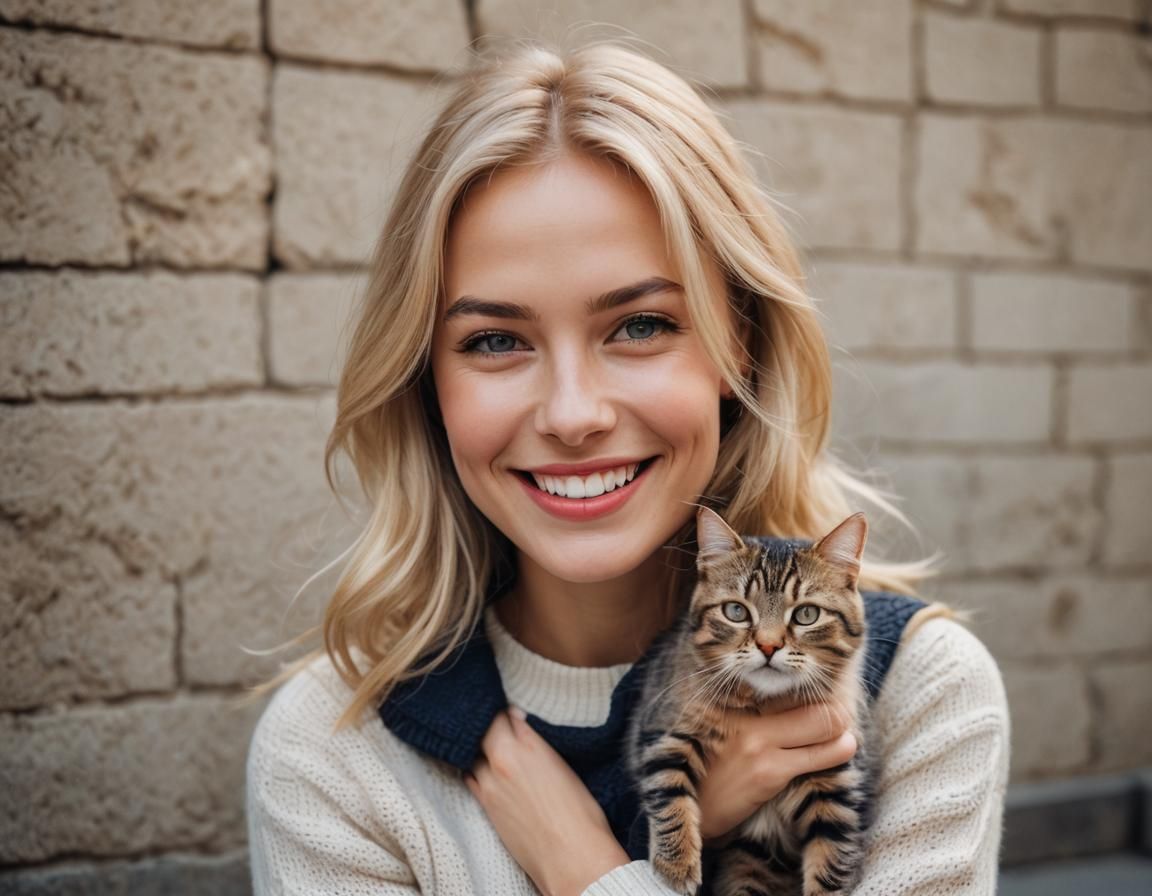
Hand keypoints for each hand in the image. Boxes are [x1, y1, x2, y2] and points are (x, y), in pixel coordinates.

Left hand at [467, 708, 629, 895]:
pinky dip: (475, 768)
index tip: (507, 706)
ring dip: (480, 746)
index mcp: (524, 747)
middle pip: (483, 729)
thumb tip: (516, 720)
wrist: (572, 858)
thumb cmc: (579, 814)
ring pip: (472, 753)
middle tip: (496, 720)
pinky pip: (470, 777)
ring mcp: (488, 785)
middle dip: (489, 723)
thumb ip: (533, 740)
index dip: (504, 708)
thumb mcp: (562, 766)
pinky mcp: (485, 807)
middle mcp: (500, 762)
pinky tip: (482, 766)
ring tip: (489, 743)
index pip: (502, 713)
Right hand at [697, 702, 856, 840]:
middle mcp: (748, 715)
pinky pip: (817, 757)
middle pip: (810, 701)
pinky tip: (844, 749)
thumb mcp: (724, 727)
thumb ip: (755, 712)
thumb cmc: (709, 767)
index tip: (827, 698)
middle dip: (836, 709)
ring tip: (846, 735)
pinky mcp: (768, 772)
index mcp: (735, 700)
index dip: (814, 689)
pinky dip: (837, 752)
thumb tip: (797, 705)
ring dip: (842, 729)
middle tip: (843, 717)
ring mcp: (759, 743)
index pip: (788, 685)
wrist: (692, 805)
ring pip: (821, 724)